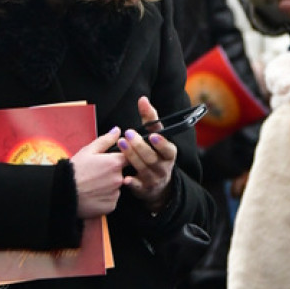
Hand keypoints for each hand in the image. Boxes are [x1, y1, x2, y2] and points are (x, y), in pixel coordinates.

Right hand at [70, 127, 127, 218]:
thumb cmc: (74, 170)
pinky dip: (105, 197)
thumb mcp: (87, 151)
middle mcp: (119, 178)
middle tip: (96, 174)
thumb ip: (105, 140)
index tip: (111, 160)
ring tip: (93, 185)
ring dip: (109, 186)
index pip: (129, 157)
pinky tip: (93, 195)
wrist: (63, 192)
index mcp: (114, 163)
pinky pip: (112, 200)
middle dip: (112, 173)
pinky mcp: (111, 206)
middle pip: (122, 173)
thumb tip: (117, 131)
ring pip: (117, 187)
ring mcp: (115, 193)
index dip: (121, 158)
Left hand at [117, 96, 176, 212]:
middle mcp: (164, 167)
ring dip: (132, 157)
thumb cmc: (154, 153)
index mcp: (168, 153)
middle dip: (140, 146)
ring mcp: (154, 179)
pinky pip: (138, 187)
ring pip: (144, 169)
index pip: (168, 148)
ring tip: (121, 145)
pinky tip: (124, 178)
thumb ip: (150, 119)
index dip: (161, 143)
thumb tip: (142, 99)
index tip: (152, 135)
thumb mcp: (155, 137)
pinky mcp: (144, 189)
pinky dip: (132, 183)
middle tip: (127, 135)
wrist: (157, 184)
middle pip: (152, 157)